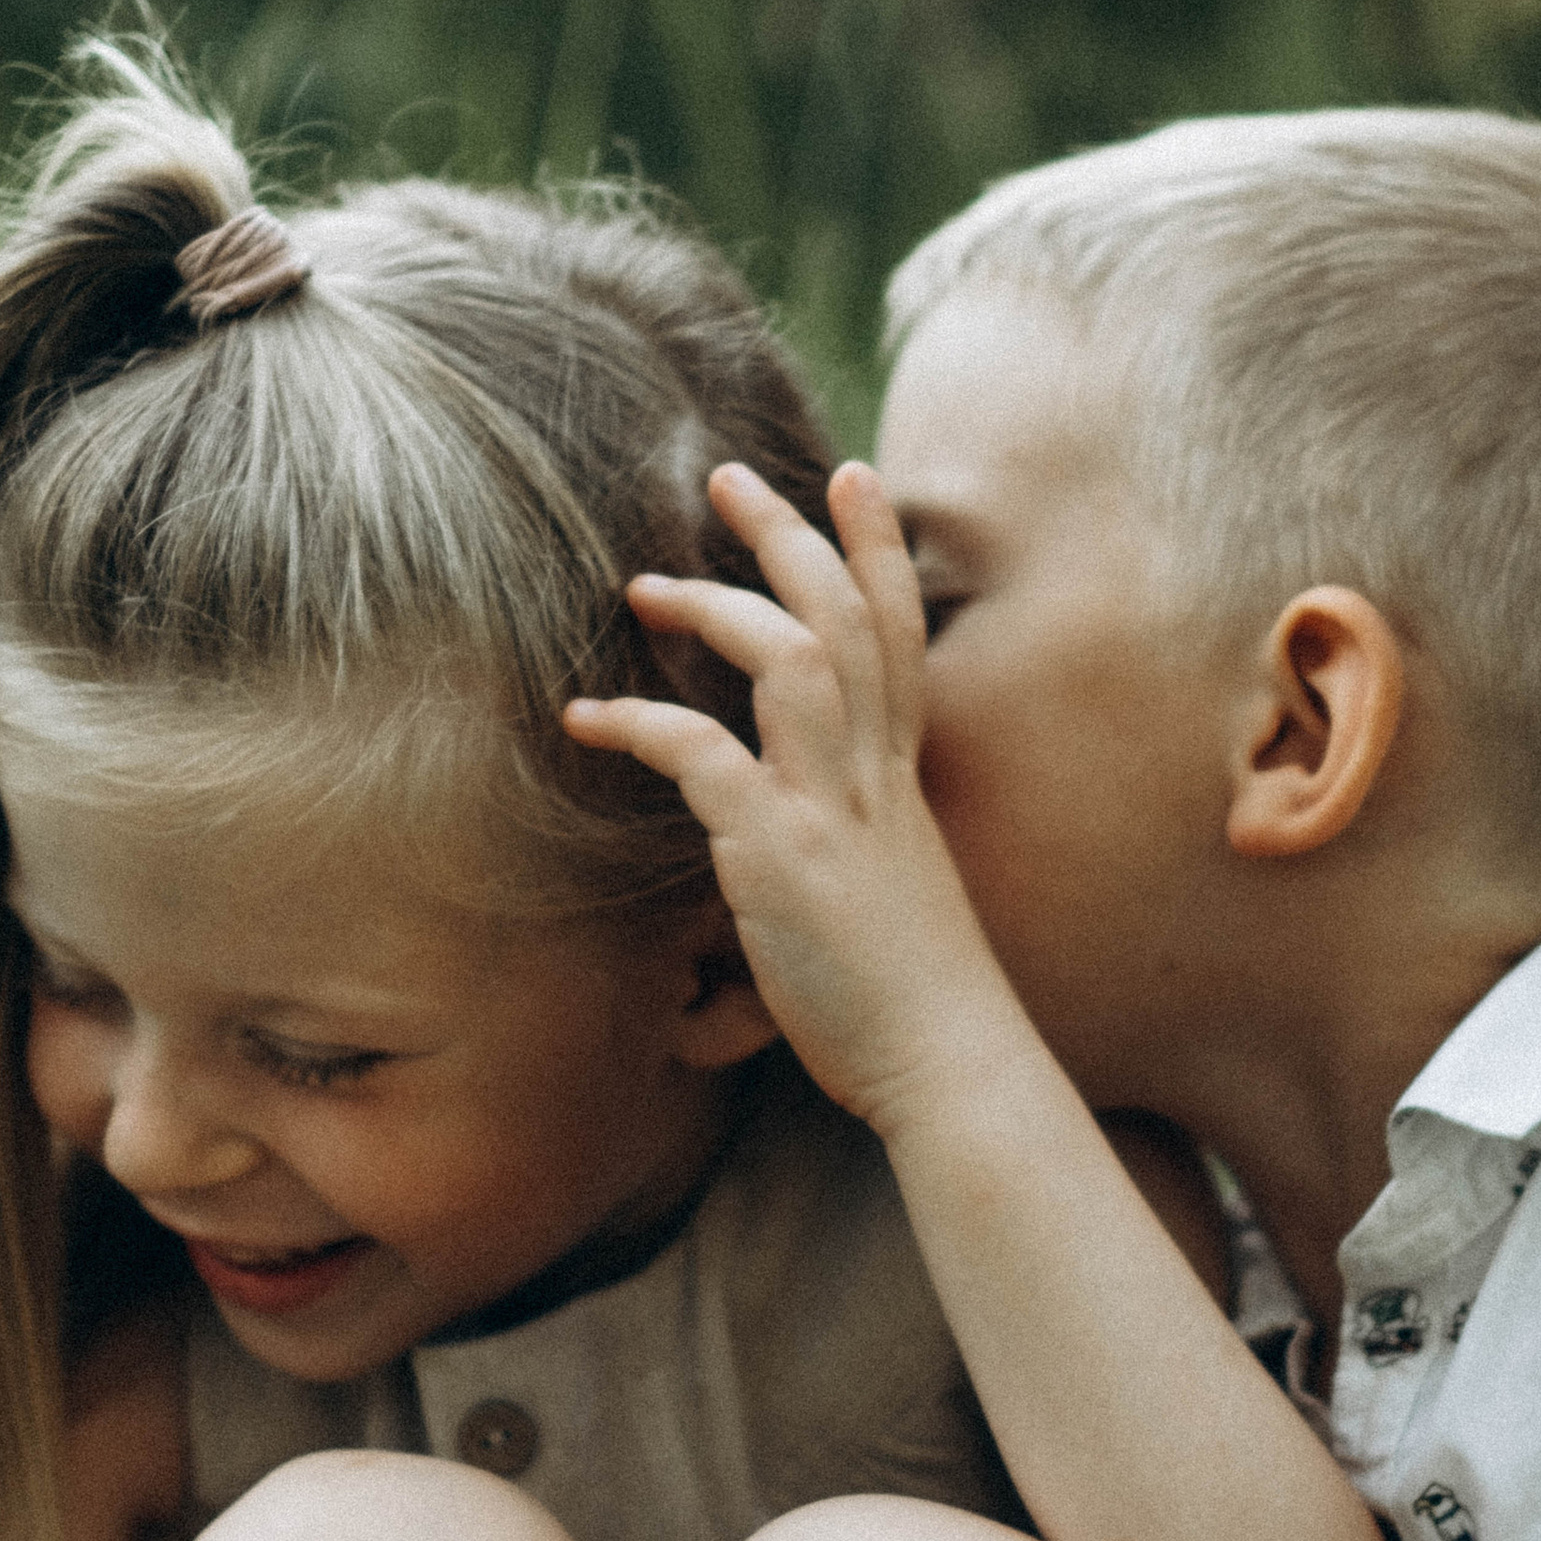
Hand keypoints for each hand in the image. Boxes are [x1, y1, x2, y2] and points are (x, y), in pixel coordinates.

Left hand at [563, 462, 1017, 1138]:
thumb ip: (847, 843)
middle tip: (726, 476)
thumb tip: (794, 839)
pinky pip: (706, 757)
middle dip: (789, 534)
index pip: (900, 635)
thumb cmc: (915, 1003)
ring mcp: (834, 808)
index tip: (854, 476)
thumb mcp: (891, 894)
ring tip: (644, 586)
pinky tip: (587, 721)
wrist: (952, 1064)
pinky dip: (642, 726)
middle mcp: (875, 777)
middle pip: (844, 616)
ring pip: (792, 656)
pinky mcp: (784, 855)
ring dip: (717, 606)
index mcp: (902, 781)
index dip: (877, 548)